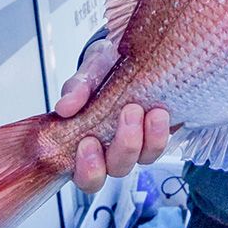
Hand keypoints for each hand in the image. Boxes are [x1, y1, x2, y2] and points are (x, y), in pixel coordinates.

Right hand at [54, 40, 170, 192]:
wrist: (130, 52)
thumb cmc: (104, 67)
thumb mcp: (89, 70)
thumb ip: (77, 87)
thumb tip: (65, 107)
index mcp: (87, 141)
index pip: (84, 175)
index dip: (88, 169)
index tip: (87, 142)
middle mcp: (113, 148)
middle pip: (118, 168)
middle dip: (125, 145)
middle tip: (128, 112)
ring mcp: (139, 142)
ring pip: (144, 158)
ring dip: (148, 139)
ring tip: (151, 111)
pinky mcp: (159, 132)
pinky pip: (162, 143)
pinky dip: (162, 131)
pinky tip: (161, 112)